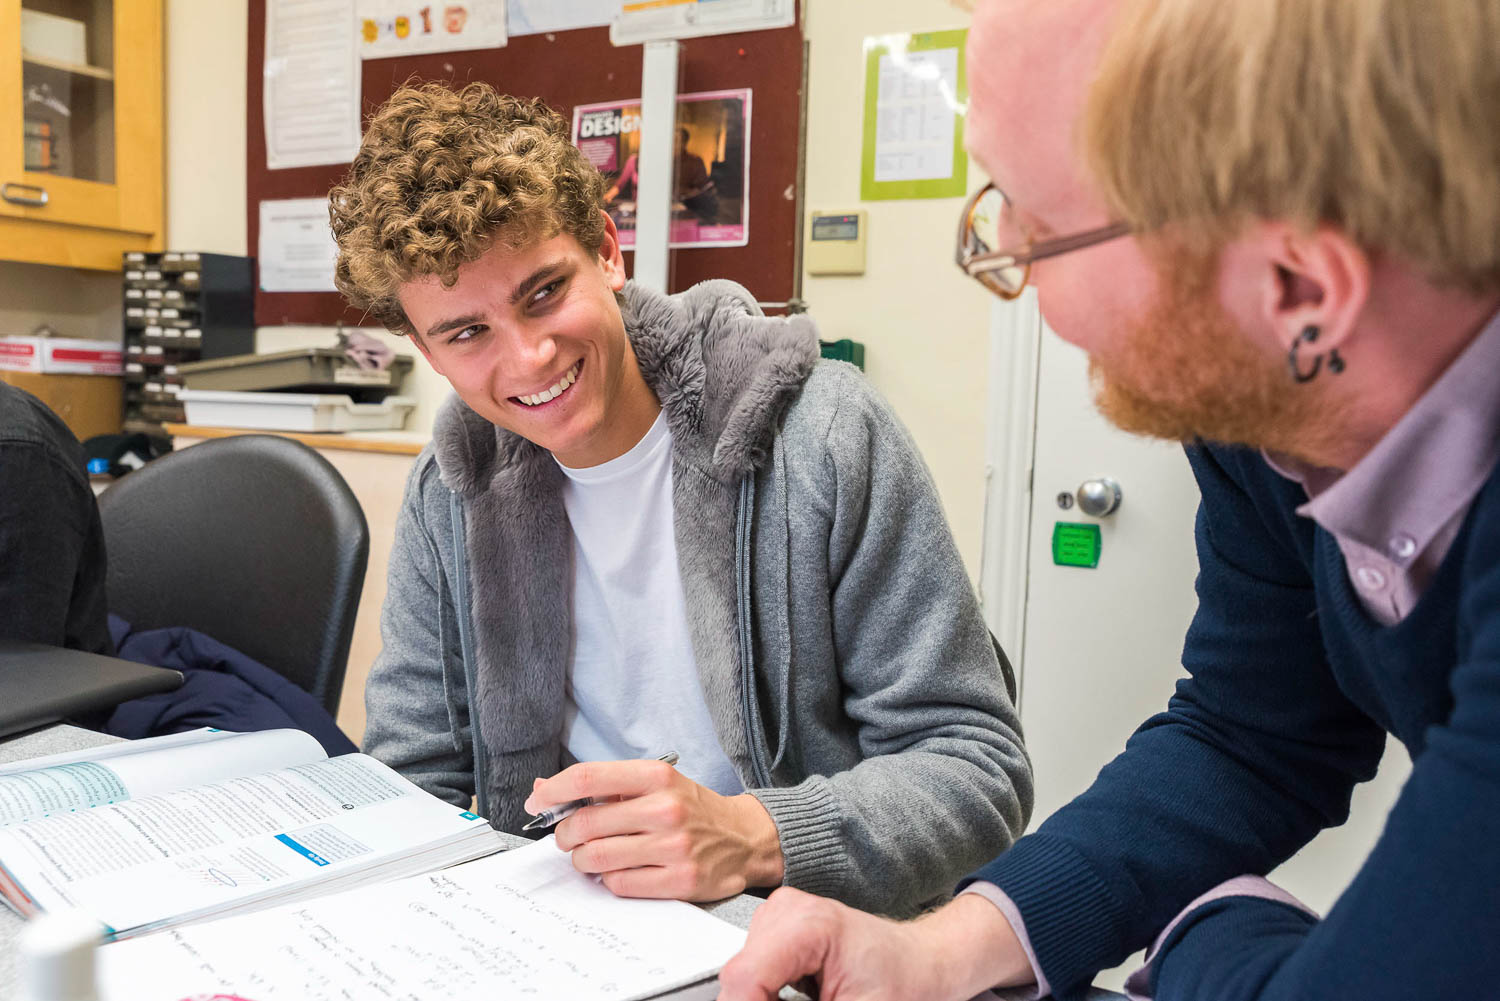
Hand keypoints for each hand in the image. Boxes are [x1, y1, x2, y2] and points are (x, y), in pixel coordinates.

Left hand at [524, 759, 784, 900]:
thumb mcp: (654, 783)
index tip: (538, 803)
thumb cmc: (690, 809)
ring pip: (596, 858)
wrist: (744, 838)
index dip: (554, 792)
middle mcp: (665, 808)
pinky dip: (609, 879)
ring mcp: (674, 846)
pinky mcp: (679, 880)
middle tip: (569, 838)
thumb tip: (543, 791)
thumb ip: (602, 786)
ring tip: (594, 855)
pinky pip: (618, 884)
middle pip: (585, 824)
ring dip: (583, 860)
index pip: (588, 777)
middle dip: (566, 834)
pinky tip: (621, 870)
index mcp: (657, 775)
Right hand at [717, 889, 1036, 1000]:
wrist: (923, 964)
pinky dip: (767, 995)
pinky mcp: (777, 931)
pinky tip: (797, 999)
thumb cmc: (905, 984)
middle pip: (739, 979)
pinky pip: (753, 973)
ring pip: (742, 979)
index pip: (746, 977)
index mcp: (807, 925)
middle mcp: (786, 911)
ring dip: (761, 1000)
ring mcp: (778, 917)